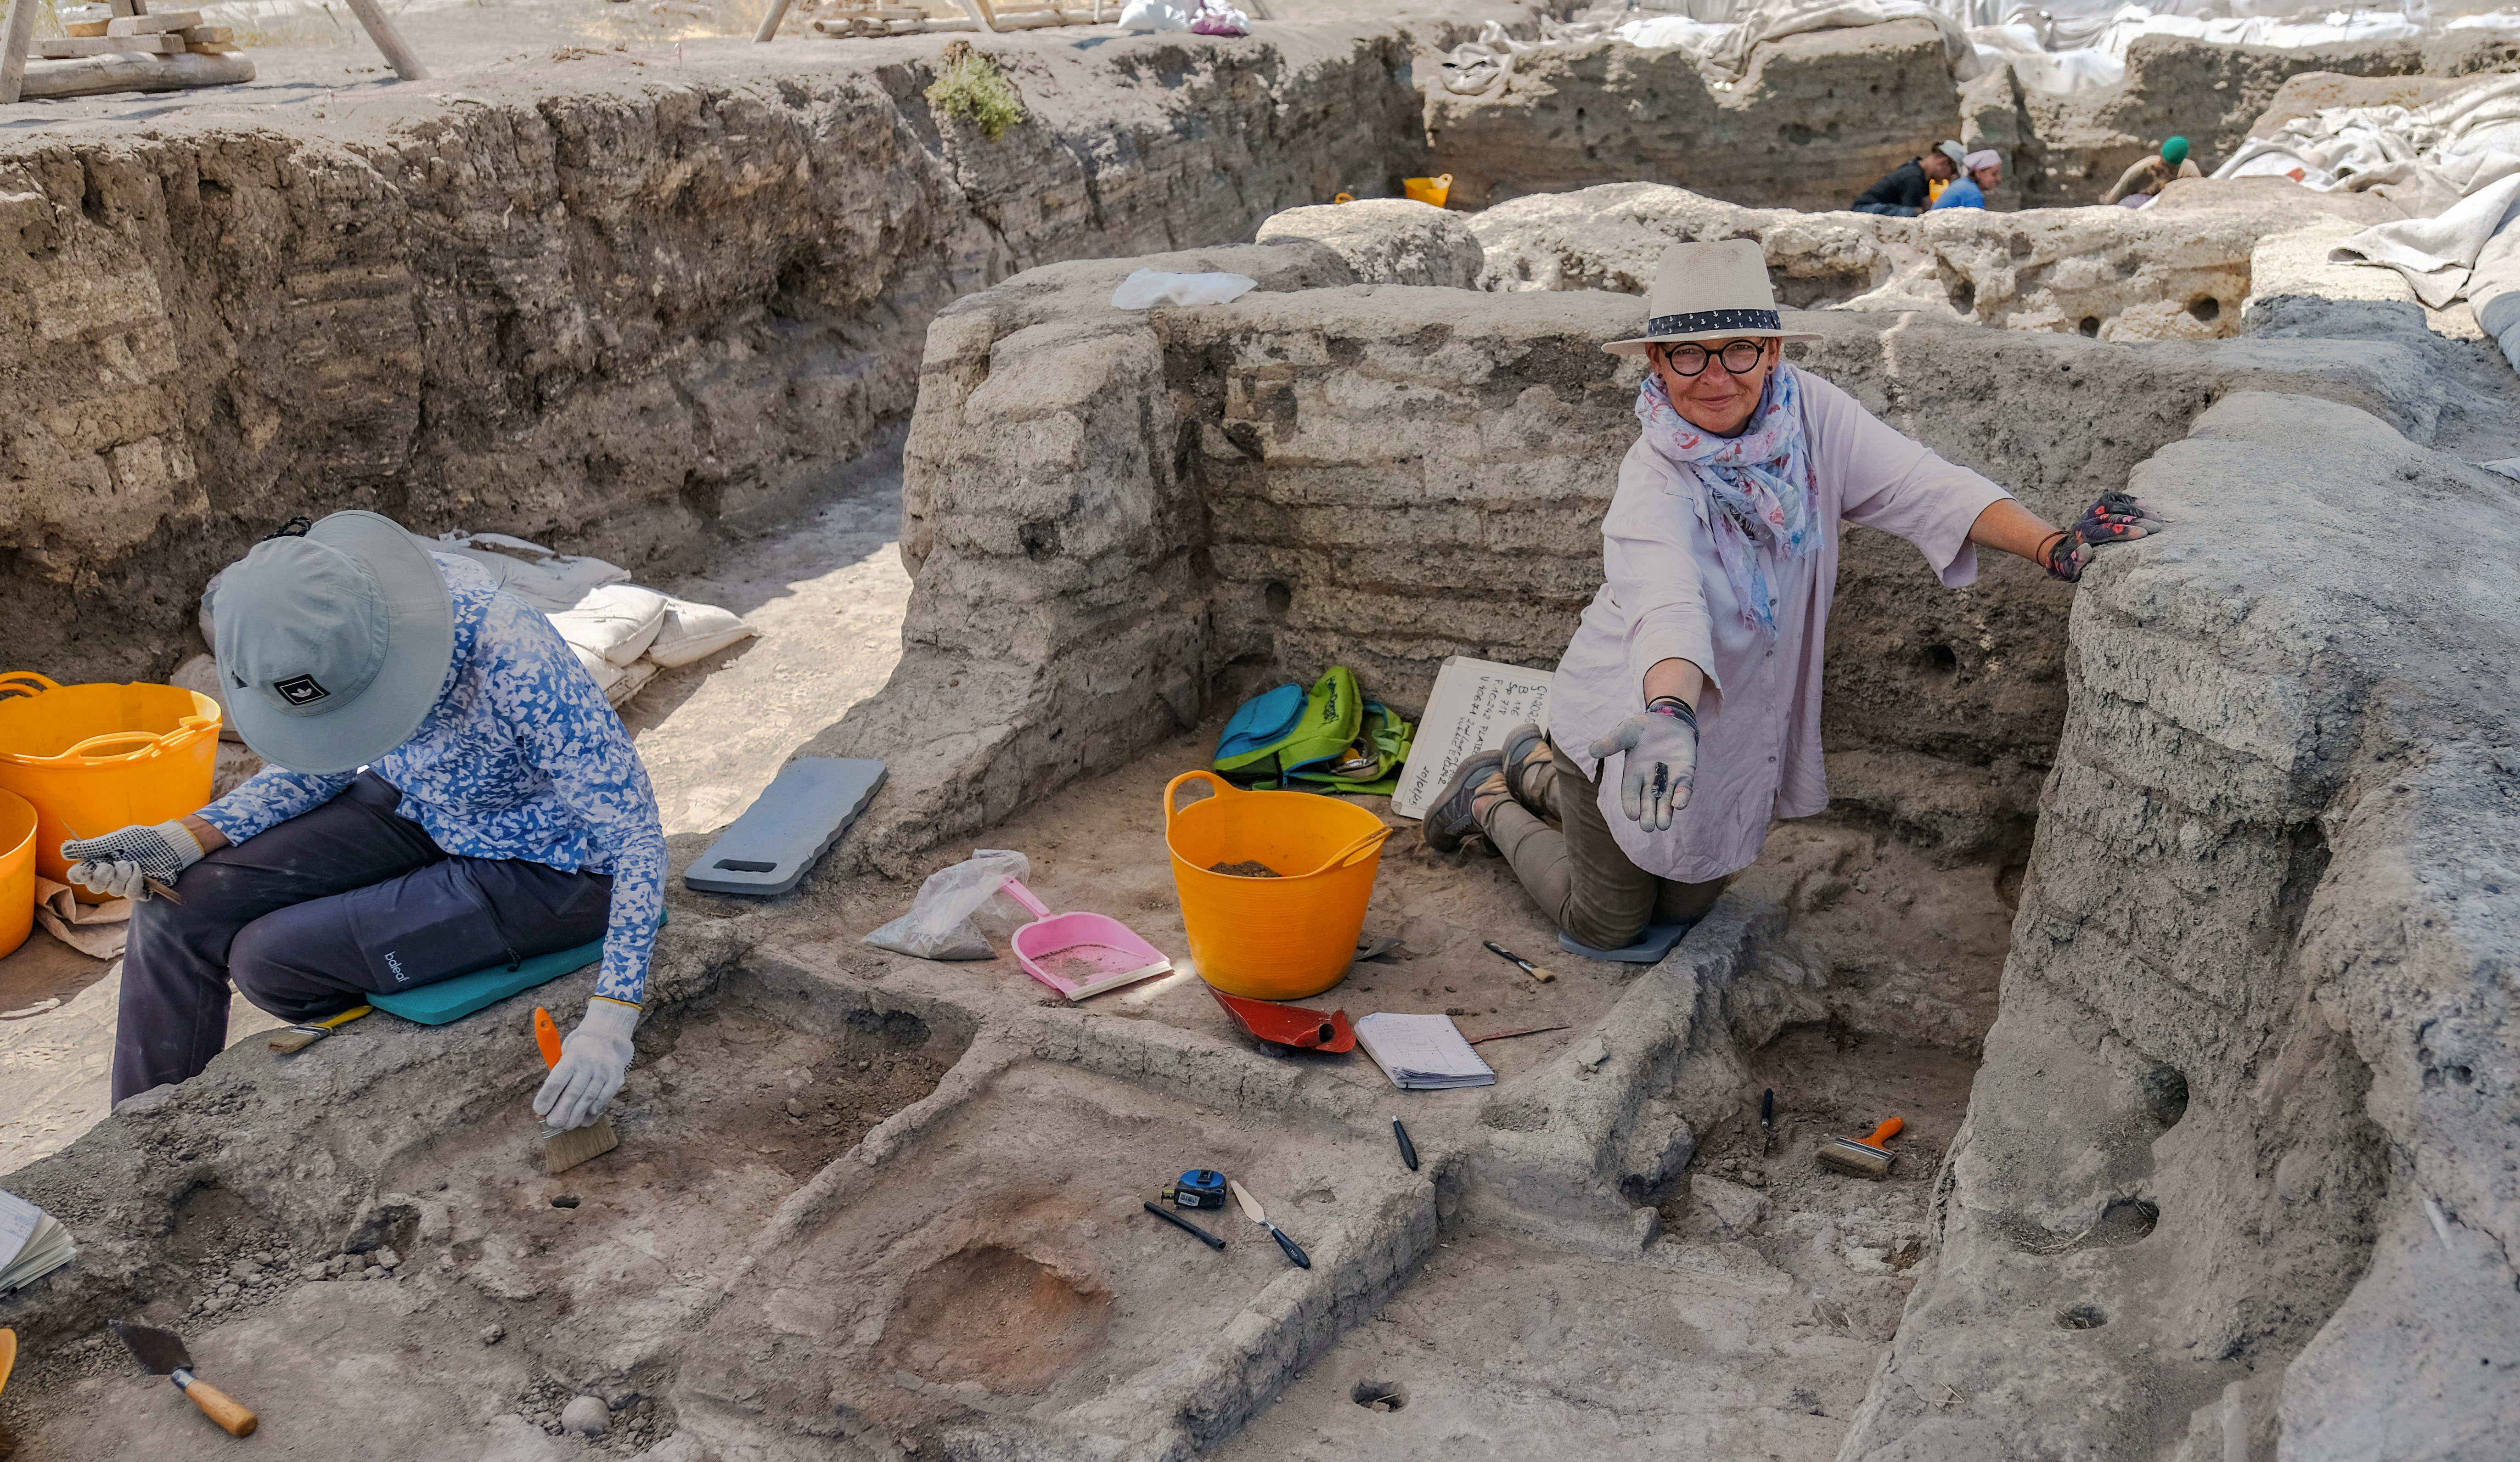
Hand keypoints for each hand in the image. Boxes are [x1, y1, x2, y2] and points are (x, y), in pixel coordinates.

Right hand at [60, 820, 206, 901]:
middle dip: (101, 877)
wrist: (168, 842)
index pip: (79, 876)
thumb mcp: (113, 840)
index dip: (79, 875)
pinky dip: (134, 881)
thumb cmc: (141, 839)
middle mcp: (110, 876)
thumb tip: (64, 851)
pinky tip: (140, 870)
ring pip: (113, 891)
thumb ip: (90, 847)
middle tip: (110, 865)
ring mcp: (126, 884)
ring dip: (121, 876)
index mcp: (100, 862)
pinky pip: (131, 894)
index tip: (84, 868)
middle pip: (94, 887)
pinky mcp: (141, 890)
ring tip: (131, 862)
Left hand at [533, 998, 638, 1130]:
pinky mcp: (616, 1078)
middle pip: (573, 1094)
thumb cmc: (578, 1051)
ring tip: (567, 1125)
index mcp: (571, 1057)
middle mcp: (589, 1064)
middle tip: (553, 1123)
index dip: (546, 1099)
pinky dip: (593, 1111)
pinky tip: (585, 1119)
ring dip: (576, 1116)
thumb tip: (544, 1108)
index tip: (539, 1111)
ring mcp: (604, 1072)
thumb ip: (556, 1078)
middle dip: (561, 1113)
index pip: (556, 1081)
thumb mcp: (564, 1056)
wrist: (606, 1037)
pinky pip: (603, 1099)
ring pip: (588, 1099)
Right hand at [1585, 702, 1699, 831]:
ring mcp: (1669, 780)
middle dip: (1648, 815)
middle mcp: (1650, 782)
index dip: (1631, 805)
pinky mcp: (1685, 775)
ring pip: (1666, 801)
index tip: (1632, 815)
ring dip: (1665, 813)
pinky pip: (1684, 789)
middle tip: (1648, 826)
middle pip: (1648, 803)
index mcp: (1633, 774)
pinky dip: (1682, 797)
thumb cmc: (1644, 728)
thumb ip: (1612, 741)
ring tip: (1663, 825)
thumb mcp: (1627, 732)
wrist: (1669, 720)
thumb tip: (1591, 750)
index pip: (1630, 794)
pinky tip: (1679, 805)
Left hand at [2042, 491, 2167, 582]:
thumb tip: (2085, 549)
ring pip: (2115, 506)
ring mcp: (2091, 512)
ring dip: (2137, 510)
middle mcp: (2086, 522)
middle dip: (2136, 521)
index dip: (2123, 531)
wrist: (2060, 551)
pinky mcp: (2095, 507)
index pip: (2104, 531)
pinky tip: (2146, 504)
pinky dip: (2128, 500)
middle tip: (2156, 527)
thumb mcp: (2068, 570)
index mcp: (2082, 537)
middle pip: (2113, 517)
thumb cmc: (2069, 565)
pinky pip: (2112, 498)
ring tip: (2157, 517)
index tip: (2142, 533)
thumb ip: (2075, 562)